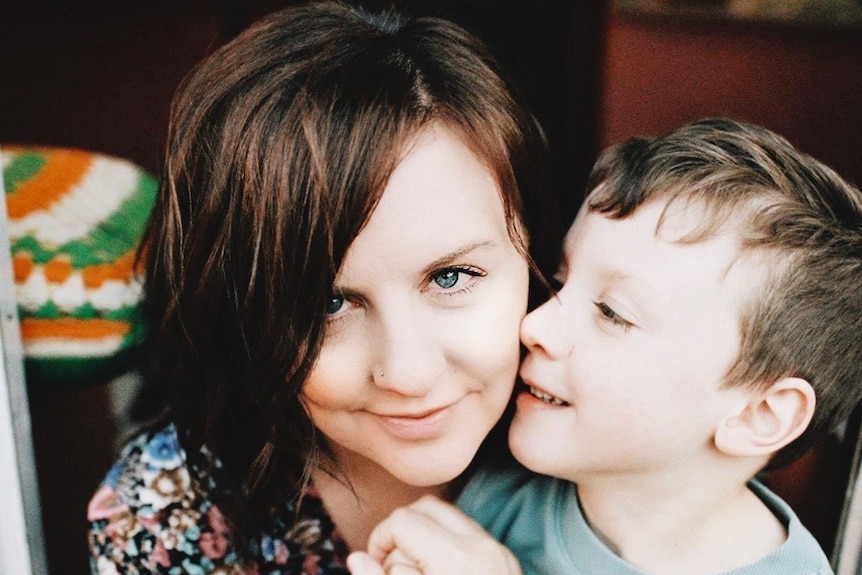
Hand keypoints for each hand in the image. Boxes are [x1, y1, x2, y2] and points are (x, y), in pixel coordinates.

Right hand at [346, 495, 521, 574]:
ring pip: (448, 516)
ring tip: (415, 570)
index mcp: (456, 560)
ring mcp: (499, 554)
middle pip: (426, 506)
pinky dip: (446, 546)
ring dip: (424, 537)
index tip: (375, 568)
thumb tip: (357, 557)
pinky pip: (468, 534)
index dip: (379, 541)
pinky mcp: (508, 562)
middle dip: (401, 531)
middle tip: (393, 566)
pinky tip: (439, 573)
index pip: (402, 521)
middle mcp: (482, 548)